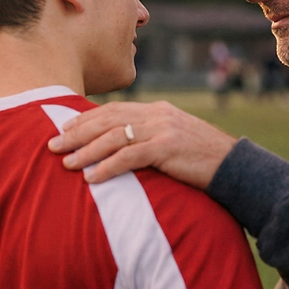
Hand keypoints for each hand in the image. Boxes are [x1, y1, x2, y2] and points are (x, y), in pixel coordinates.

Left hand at [47, 100, 236, 188]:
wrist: (236, 167)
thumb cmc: (202, 161)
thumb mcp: (174, 141)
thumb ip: (149, 139)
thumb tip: (119, 149)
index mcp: (157, 110)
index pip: (113, 110)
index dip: (85, 119)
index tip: (63, 129)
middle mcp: (157, 115)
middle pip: (107, 120)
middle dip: (77, 133)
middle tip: (52, 145)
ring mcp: (162, 130)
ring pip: (113, 137)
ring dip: (86, 151)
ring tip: (65, 163)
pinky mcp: (167, 148)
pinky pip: (129, 157)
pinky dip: (107, 167)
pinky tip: (91, 178)